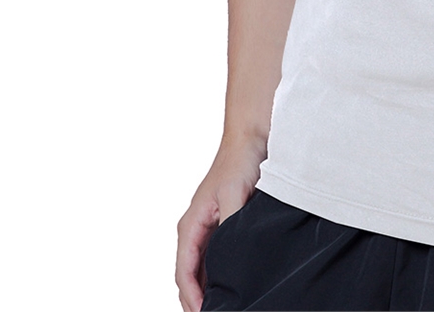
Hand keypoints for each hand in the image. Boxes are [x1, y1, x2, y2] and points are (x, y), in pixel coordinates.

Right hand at [175, 134, 265, 311]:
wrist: (250, 137)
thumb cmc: (239, 161)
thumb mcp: (235, 195)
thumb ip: (230, 226)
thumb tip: (229, 257)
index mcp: (190, 224)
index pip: (183, 271)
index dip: (192, 296)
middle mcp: (195, 229)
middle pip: (189, 275)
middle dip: (197, 298)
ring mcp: (207, 227)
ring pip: (201, 268)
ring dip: (207, 288)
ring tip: (223, 304)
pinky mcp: (222, 223)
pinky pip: (214, 256)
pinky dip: (217, 273)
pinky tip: (231, 283)